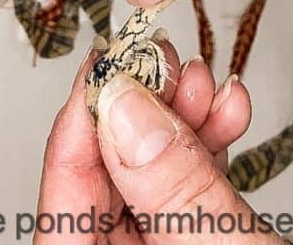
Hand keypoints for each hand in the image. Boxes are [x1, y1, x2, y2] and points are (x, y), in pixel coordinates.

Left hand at [35, 40, 278, 244]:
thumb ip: (178, 190)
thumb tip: (123, 112)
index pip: (65, 219)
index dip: (77, 137)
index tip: (102, 71)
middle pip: (105, 190)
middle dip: (136, 118)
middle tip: (163, 66)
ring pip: (148, 177)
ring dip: (176, 120)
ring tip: (203, 82)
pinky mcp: (203, 241)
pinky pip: (188, 183)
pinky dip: (206, 140)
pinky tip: (227, 111)